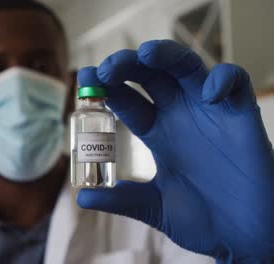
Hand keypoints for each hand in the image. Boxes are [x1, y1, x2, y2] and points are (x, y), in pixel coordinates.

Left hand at [76, 40, 273, 262]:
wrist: (244, 237)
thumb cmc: (203, 219)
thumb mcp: (154, 207)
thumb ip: (122, 200)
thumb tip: (82, 198)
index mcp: (157, 132)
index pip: (126, 99)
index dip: (106, 87)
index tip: (85, 78)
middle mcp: (178, 116)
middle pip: (149, 76)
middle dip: (126, 66)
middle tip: (107, 69)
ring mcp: (208, 113)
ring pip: (186, 68)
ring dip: (166, 55)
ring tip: (145, 55)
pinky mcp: (240, 116)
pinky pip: (234, 82)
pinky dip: (223, 80)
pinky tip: (208, 94)